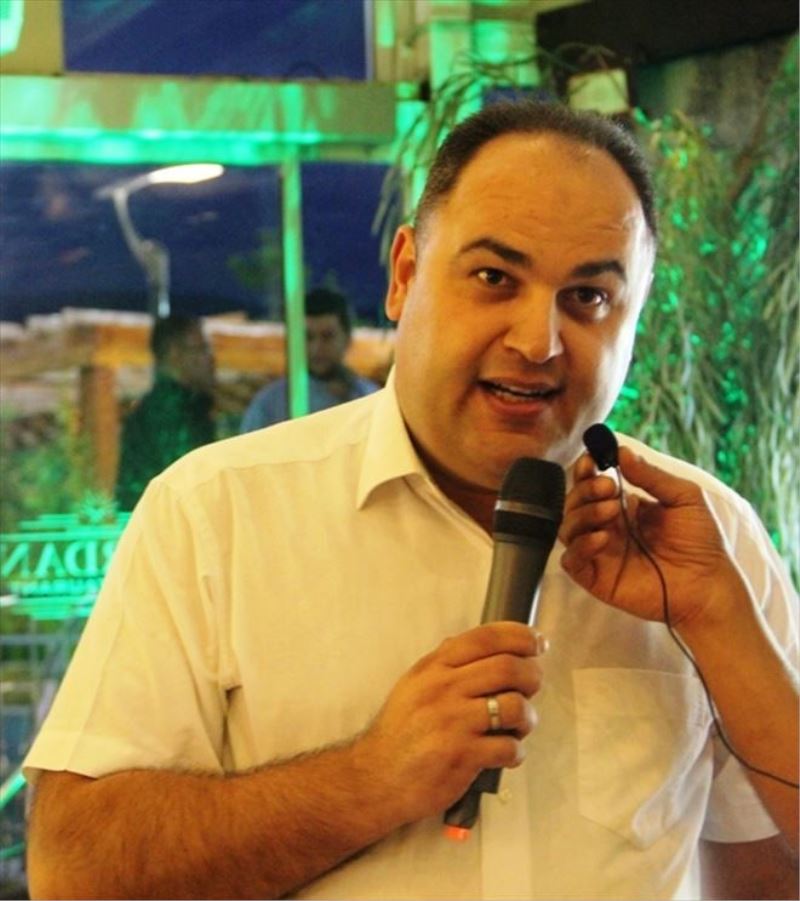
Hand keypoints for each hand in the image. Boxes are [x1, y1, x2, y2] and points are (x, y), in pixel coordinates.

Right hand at [355, 622, 544, 825]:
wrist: (376, 777)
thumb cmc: (399, 731)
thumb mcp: (413, 684)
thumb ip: (444, 662)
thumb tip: (479, 642)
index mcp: (433, 667)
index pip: (485, 637)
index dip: (520, 635)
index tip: (538, 642)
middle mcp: (443, 689)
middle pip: (507, 667)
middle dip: (532, 674)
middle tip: (534, 685)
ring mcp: (453, 723)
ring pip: (514, 706)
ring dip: (528, 716)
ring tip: (520, 725)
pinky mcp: (462, 756)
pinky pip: (509, 747)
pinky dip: (516, 751)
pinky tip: (506, 752)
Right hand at [559, 446, 742, 625]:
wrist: (709, 584)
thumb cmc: (701, 542)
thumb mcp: (684, 498)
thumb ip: (652, 476)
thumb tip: (623, 451)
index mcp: (624, 508)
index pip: (591, 486)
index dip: (585, 471)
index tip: (592, 460)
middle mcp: (607, 528)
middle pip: (574, 504)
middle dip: (586, 490)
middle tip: (609, 488)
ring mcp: (600, 554)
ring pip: (568, 528)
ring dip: (584, 514)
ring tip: (611, 511)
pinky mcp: (597, 578)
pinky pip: (571, 560)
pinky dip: (581, 546)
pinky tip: (603, 538)